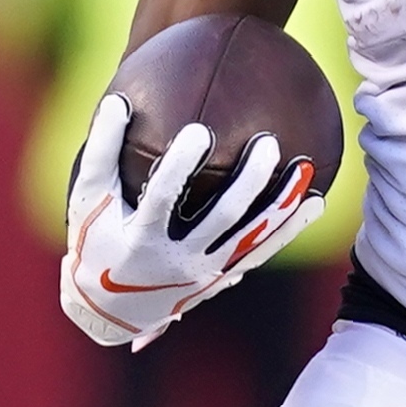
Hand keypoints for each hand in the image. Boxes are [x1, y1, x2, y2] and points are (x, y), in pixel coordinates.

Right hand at [57, 94, 320, 349]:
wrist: (111, 308)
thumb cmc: (95, 240)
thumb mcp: (89, 201)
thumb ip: (101, 152)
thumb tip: (116, 98)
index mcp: (141, 240)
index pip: (162, 200)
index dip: (179, 168)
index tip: (198, 130)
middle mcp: (178, 260)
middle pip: (221, 218)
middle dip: (248, 181)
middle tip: (268, 142)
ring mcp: (207, 271)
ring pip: (251, 235)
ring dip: (280, 202)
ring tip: (305, 165)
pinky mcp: (224, 276)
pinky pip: (263, 250)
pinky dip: (289, 228)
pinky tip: (316, 201)